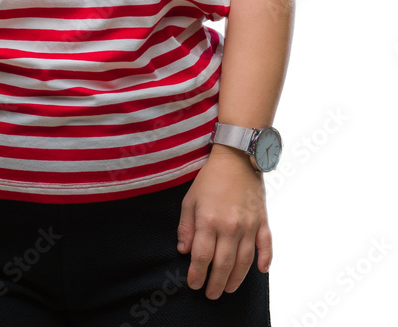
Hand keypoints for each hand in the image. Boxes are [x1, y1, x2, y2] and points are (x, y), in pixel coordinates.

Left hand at [176, 149, 271, 299]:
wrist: (236, 157)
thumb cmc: (210, 178)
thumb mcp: (190, 199)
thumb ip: (186, 226)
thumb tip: (184, 250)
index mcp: (209, 221)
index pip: (202, 256)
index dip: (197, 274)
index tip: (194, 284)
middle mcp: (230, 226)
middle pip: (223, 264)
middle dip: (215, 283)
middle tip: (211, 294)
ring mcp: (249, 225)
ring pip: (244, 261)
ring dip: (236, 278)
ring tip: (228, 288)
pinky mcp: (262, 220)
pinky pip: (266, 244)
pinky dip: (265, 259)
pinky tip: (261, 270)